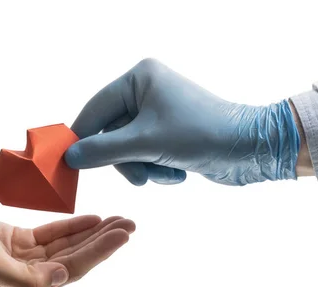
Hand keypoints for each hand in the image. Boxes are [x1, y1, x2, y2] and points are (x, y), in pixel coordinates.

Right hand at [0, 207, 134, 286]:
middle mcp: (30, 277)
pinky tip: (93, 217)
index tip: (123, 234)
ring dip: (92, 232)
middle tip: (131, 224)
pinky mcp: (20, 242)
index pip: (72, 269)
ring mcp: (26, 259)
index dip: (100, 251)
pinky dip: (72, 226)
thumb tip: (61, 278)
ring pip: (68, 245)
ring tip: (119, 219)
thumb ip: (26, 279)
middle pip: (76, 257)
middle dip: (104, 241)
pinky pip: (52, 234)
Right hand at [65, 58, 299, 185]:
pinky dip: (158, 169)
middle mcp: (146, 91)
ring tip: (165, 172)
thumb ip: (103, 150)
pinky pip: (145, 155)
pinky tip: (178, 171)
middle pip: (110, 134)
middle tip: (139, 177)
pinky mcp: (169, 133)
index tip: (68, 163)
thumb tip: (70, 157)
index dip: (82, 138)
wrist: (249, 149)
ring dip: (144, 168)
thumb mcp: (145, 143)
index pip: (95, 110)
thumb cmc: (200, 134)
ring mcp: (158, 113)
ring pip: (127, 150)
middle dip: (126, 160)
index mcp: (139, 79)